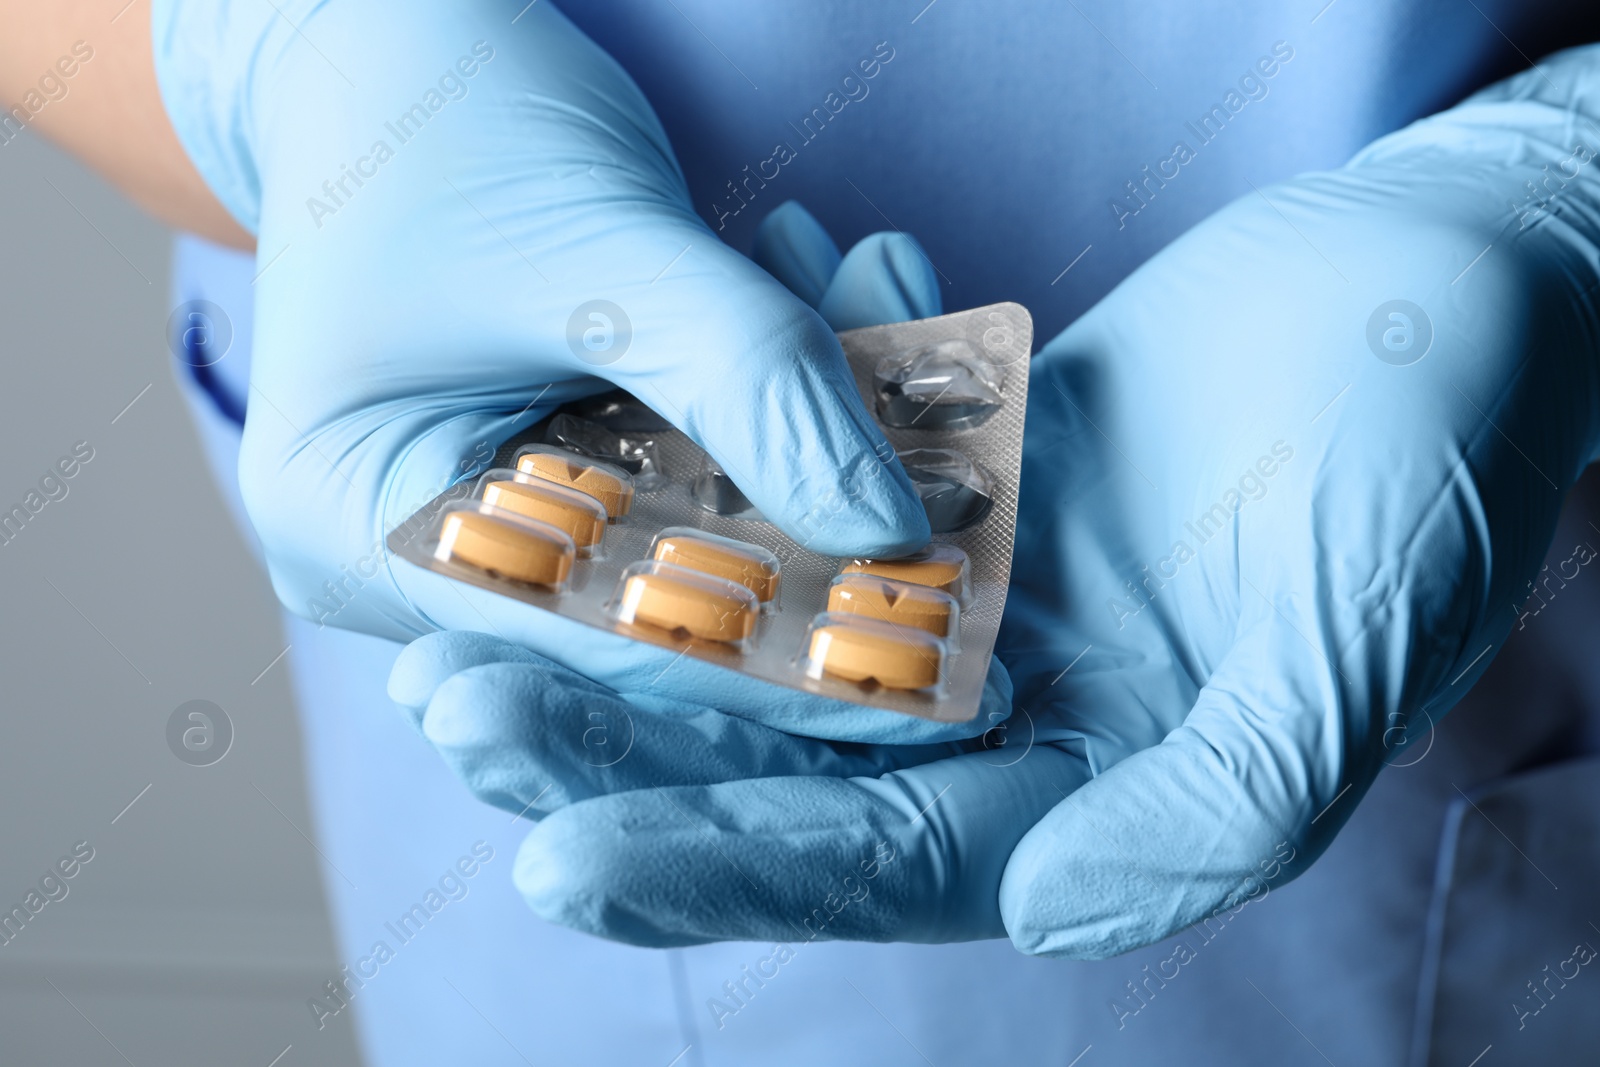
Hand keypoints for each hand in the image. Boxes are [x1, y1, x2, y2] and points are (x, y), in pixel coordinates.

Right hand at [154, 0, 958, 739]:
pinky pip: (702, 455)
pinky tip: (866, 293)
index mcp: (359, 529)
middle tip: (967, 528)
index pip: (587, 642)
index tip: (929, 676)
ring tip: (900, 317)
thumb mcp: (601, 246)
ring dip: (817, 430)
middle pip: (651, 602)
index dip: (767, 664)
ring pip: (701, 524)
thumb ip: (747, 381)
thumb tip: (894, 530)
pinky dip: (784, 386)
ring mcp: (499, 502)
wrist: (393, 28)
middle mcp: (424, 549)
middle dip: (818, 542)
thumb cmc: (444, 113)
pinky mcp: (569, 453)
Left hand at [395, 46, 1599, 953]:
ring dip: (637, 597)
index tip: (559, 860)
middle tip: (452, 714)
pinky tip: (626, 396)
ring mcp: (990, 579)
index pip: (885, 856)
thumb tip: (1048, 908)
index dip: (724, 865)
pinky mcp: (973, 466)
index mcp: (1105, 785)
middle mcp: (1027, 699)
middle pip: (790, 744)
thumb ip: (1223, 798)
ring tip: (483, 581)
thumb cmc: (1444, 459)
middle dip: (623, 737)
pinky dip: (737, 435)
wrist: (1458, 284)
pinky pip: (824, 469)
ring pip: (777, 611)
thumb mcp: (1354, 640)